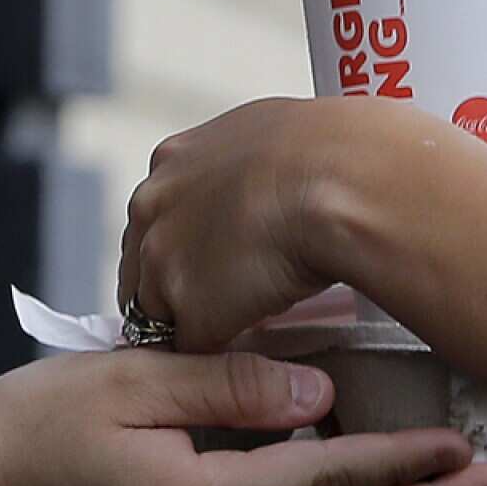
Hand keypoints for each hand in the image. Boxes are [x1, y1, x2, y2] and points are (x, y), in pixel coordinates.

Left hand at [117, 96, 407, 350]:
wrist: (342, 179)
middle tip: (225, 296)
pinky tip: (252, 343)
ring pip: (160, 311)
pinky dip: (219, 351)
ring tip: (242, 324)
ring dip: (196, 320)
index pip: (158, 216)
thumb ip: (251, 163)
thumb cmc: (330, 151)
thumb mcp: (273, 134)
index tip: (211, 258)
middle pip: (144, 264)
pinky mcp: (191, 313)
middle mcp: (154, 206)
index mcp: (173, 159)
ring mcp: (165, 261)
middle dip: (177, 284)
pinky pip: (193, 348)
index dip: (185, 243)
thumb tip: (274, 177)